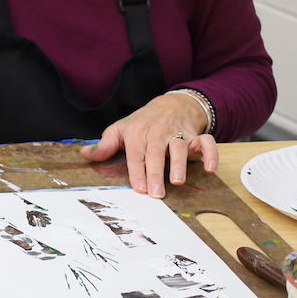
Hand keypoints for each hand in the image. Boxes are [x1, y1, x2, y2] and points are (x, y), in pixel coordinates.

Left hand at [81, 92, 217, 198]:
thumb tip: (84, 155)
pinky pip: (207, 142)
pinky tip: (211, 168)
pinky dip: (211, 153)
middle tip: (156, 193)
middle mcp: (157, 133)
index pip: (136, 154)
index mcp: (137, 132)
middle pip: (156, 152)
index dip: (137, 171)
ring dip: (179, 164)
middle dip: (156, 172)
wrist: (170, 104)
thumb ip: (105, 145)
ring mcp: (177, 133)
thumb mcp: (120, 130)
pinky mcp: (195, 135)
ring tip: (178, 181)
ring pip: (179, 147)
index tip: (139, 188)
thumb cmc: (142, 122)